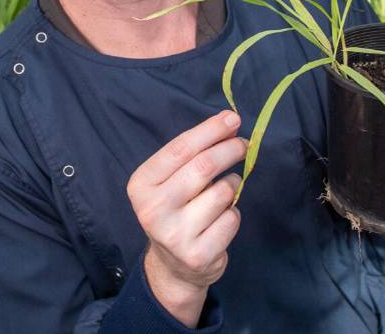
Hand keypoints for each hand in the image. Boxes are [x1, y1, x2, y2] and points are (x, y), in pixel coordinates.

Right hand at [126, 110, 245, 326]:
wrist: (174, 265)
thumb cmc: (176, 210)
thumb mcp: (169, 181)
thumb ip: (192, 154)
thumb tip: (229, 123)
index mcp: (141, 185)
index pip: (180, 148)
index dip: (210, 130)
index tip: (233, 118)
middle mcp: (152, 210)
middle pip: (203, 167)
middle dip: (229, 149)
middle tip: (243, 144)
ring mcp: (174, 235)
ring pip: (223, 193)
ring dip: (232, 186)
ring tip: (223, 193)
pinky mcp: (198, 255)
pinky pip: (232, 219)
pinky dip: (233, 213)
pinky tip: (220, 220)